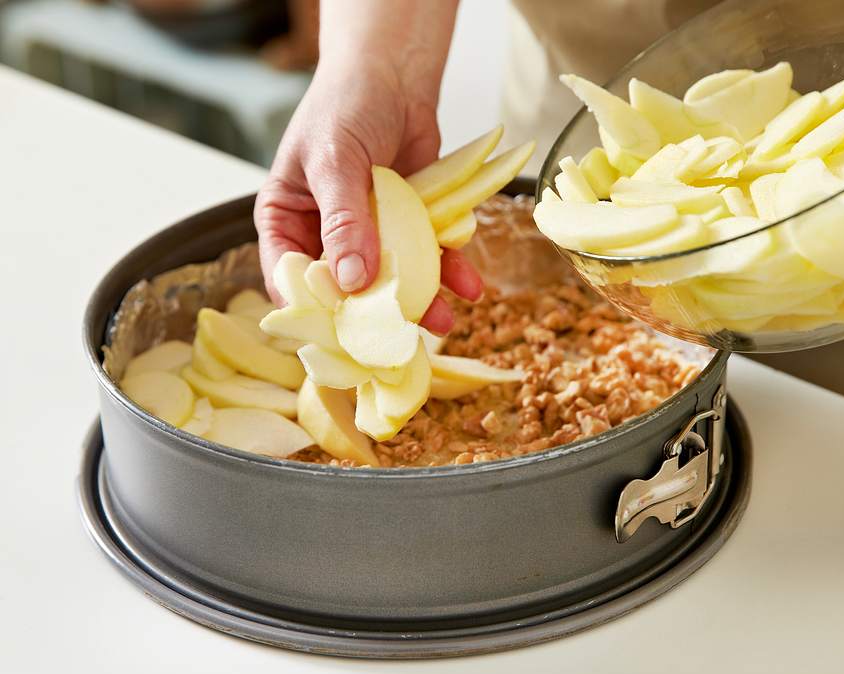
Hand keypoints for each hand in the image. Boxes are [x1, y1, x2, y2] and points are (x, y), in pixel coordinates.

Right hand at [254, 0, 478, 334]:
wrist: (393, 76)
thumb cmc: (345, 106)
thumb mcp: (336, 161)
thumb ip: (343, 220)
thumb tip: (351, 280)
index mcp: (285, 222)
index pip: (290, 278)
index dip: (315, 309)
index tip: (346, 334)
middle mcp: (324, 235)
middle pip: (344, 289)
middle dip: (375, 314)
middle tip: (402, 339)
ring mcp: (369, 234)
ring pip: (390, 279)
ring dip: (419, 299)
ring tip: (445, 320)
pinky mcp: (408, 226)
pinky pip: (425, 256)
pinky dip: (447, 270)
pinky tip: (468, 284)